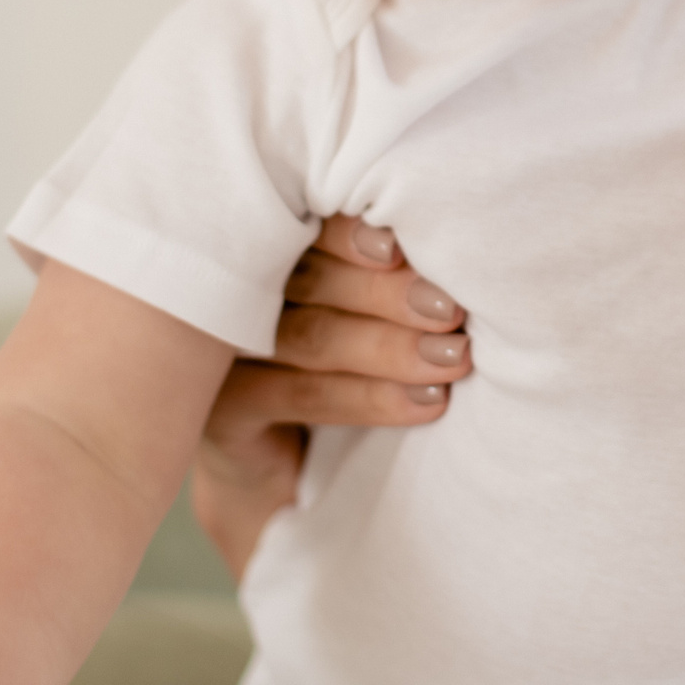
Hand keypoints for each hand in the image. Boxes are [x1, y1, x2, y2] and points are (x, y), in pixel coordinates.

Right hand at [188, 216, 471, 574]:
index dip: (354, 231)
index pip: (308, 222)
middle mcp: (237, 286)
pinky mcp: (224, 410)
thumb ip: (386, 267)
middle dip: (389, 291)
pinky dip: (372, 399)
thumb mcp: (357, 305)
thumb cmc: (333, 360)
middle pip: (313, 276)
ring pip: (315, 337)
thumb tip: (461, 251)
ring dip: (392, 347)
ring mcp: (222, 350)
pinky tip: (428, 403)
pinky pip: (307, 396)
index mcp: (268, 242)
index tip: (402, 245)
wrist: (272, 461)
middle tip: (452, 309)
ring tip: (455, 358)